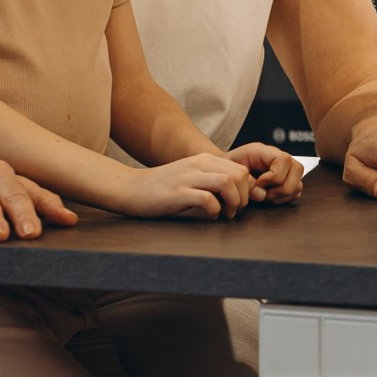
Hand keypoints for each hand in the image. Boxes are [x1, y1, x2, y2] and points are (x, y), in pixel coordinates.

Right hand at [116, 153, 249, 219]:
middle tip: (233, 210)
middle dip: (243, 197)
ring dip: (232, 202)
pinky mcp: (177, 193)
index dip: (246, 189)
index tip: (238, 202)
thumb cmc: (164, 187)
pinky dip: (214, 210)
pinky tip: (209, 216)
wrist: (131, 188)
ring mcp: (187, 177)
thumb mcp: (192, 175)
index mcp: (204, 160)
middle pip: (239, 175)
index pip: (241, 169)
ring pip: (227, 183)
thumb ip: (212, 178)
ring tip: (225, 213)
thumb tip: (238, 191)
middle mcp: (198, 164)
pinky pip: (207, 199)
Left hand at [227, 141, 305, 204]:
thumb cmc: (227, 169)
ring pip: (299, 182)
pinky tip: (271, 198)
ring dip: (283, 195)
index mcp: (263, 151)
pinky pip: (296, 191)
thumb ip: (247, 182)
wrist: (225, 171)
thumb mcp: (232, 172)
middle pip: (298, 169)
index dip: (274, 176)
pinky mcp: (287, 180)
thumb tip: (262, 194)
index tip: (260, 183)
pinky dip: (285, 198)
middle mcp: (278, 157)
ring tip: (267, 196)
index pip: (283, 159)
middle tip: (265, 193)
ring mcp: (285, 169)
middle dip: (282, 188)